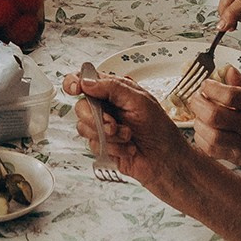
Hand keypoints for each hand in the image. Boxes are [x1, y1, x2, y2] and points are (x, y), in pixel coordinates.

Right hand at [63, 70, 194, 191]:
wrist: (165, 160)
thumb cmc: (160, 129)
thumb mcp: (140, 100)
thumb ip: (112, 87)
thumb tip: (86, 82)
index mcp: (114, 91)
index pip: (85, 80)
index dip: (74, 82)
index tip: (77, 89)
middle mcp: (106, 107)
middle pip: (80, 107)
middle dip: (96, 118)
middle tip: (113, 124)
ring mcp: (102, 127)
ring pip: (83, 127)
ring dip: (108, 135)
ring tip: (128, 136)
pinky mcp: (102, 146)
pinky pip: (93, 144)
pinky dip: (112, 147)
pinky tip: (128, 148)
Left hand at [186, 74, 240, 174]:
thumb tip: (229, 71)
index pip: (230, 96)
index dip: (211, 88)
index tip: (206, 84)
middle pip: (216, 116)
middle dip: (198, 104)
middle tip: (196, 98)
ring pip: (211, 136)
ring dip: (198, 122)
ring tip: (199, 114)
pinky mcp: (240, 159)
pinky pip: (212, 151)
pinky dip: (201, 139)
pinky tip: (204, 130)